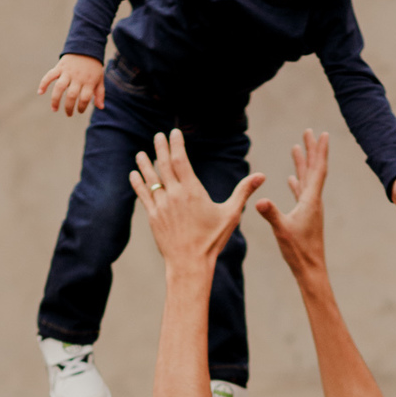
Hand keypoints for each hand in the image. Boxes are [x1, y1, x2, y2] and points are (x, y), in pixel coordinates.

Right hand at [37, 53, 105, 115]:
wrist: (86, 46)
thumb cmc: (93, 67)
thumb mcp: (100, 79)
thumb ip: (100, 93)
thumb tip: (101, 107)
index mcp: (89, 81)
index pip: (85, 98)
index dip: (81, 107)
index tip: (79, 110)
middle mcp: (78, 77)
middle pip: (71, 95)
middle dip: (69, 107)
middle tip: (69, 114)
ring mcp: (68, 72)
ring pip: (59, 87)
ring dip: (55, 100)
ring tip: (54, 109)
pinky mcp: (60, 67)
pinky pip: (50, 75)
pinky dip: (43, 83)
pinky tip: (40, 92)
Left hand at [131, 129, 265, 274]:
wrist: (189, 263)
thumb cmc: (212, 240)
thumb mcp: (231, 214)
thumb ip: (243, 192)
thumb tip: (262, 176)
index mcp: (192, 191)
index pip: (181, 160)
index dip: (176, 144)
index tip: (174, 133)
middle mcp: (174, 195)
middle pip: (164, 165)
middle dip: (160, 148)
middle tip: (158, 136)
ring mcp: (161, 206)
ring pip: (151, 179)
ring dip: (145, 164)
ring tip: (140, 153)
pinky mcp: (153, 217)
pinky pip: (143, 195)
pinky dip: (138, 183)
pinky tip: (134, 174)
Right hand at [255, 129, 328, 277]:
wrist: (310, 269)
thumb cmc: (298, 251)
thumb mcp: (282, 230)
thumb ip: (271, 214)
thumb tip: (259, 201)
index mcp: (311, 200)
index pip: (317, 169)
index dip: (319, 151)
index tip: (322, 134)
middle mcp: (313, 201)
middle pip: (313, 169)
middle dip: (311, 150)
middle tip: (309, 131)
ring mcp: (310, 209)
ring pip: (306, 180)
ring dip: (302, 163)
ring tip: (296, 148)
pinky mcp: (305, 216)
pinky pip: (301, 193)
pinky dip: (297, 182)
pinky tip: (291, 179)